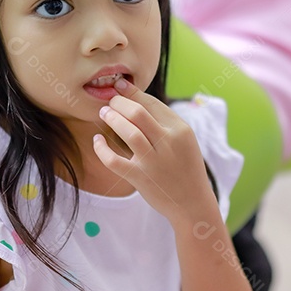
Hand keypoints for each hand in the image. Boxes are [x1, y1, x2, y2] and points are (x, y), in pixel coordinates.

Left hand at [92, 78, 215, 223]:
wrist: (192, 202)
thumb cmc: (184, 167)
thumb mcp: (184, 140)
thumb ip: (164, 122)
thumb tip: (135, 98)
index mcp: (180, 130)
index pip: (151, 103)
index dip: (131, 92)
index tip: (118, 87)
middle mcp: (169, 143)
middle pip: (138, 112)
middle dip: (119, 103)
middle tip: (110, 102)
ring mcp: (154, 162)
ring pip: (128, 132)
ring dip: (112, 119)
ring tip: (104, 113)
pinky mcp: (141, 178)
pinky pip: (114, 160)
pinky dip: (101, 149)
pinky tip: (97, 140)